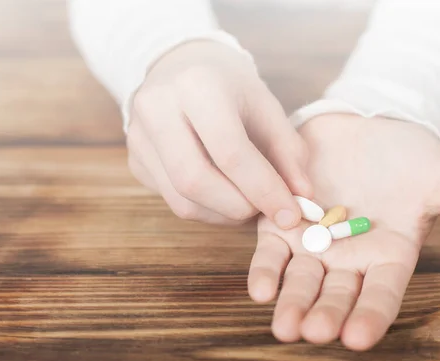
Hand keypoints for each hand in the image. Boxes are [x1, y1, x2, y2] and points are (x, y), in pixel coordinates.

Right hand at [126, 41, 311, 226]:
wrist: (180, 67)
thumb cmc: (229, 86)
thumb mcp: (266, 106)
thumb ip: (288, 151)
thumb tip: (303, 197)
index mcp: (196, 86)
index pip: (229, 151)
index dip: (263, 189)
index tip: (290, 212)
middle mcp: (157, 109)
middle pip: (195, 181)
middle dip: (239, 207)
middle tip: (266, 210)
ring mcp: (139, 137)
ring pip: (181, 200)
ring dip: (224, 214)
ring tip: (249, 203)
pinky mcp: (136, 160)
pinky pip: (173, 200)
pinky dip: (207, 210)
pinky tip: (225, 196)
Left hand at [248, 114, 439, 349]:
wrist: (367, 124)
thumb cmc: (411, 156)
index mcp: (389, 255)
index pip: (381, 293)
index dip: (370, 315)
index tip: (358, 338)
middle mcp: (350, 257)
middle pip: (336, 294)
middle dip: (324, 314)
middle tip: (313, 332)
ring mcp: (315, 242)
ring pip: (302, 279)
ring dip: (292, 302)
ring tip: (284, 325)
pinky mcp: (285, 221)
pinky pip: (273, 249)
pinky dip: (266, 268)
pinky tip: (260, 287)